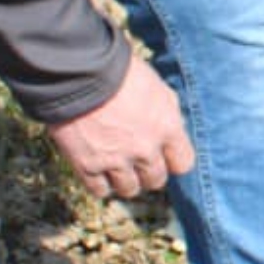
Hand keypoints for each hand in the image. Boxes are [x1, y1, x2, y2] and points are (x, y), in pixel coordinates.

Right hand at [49, 54, 193, 199]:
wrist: (80, 74)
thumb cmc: (121, 73)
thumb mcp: (157, 88)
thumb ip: (167, 113)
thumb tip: (172, 128)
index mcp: (168, 128)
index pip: (183, 163)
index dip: (173, 161)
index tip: (164, 157)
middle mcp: (146, 149)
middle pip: (156, 180)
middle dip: (149, 172)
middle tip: (137, 162)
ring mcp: (116, 160)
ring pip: (129, 189)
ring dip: (125, 181)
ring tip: (117, 169)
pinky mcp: (87, 165)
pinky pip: (99, 190)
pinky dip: (99, 184)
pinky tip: (97, 171)